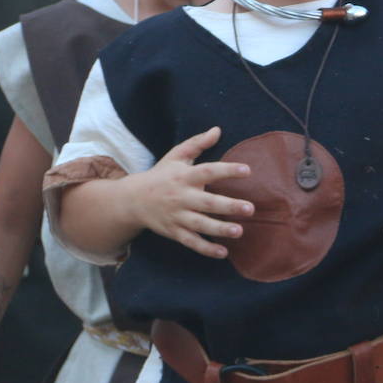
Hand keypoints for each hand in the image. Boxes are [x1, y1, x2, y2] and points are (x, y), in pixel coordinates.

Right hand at [127, 127, 253, 256]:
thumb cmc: (161, 175)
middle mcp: (181, 197)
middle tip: (250, 208)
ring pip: (200, 225)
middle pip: (207, 202)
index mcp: (184, 176)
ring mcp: (177, 216)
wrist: (131, 200)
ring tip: (239, 231)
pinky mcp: (174, 232)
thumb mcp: (176, 156)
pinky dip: (206, 249)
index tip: (247, 171)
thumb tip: (218, 129)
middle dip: (229, 206)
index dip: (227, 170)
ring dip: (220, 229)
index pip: (208, 171)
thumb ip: (197, 143)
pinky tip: (223, 252)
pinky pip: (191, 242)